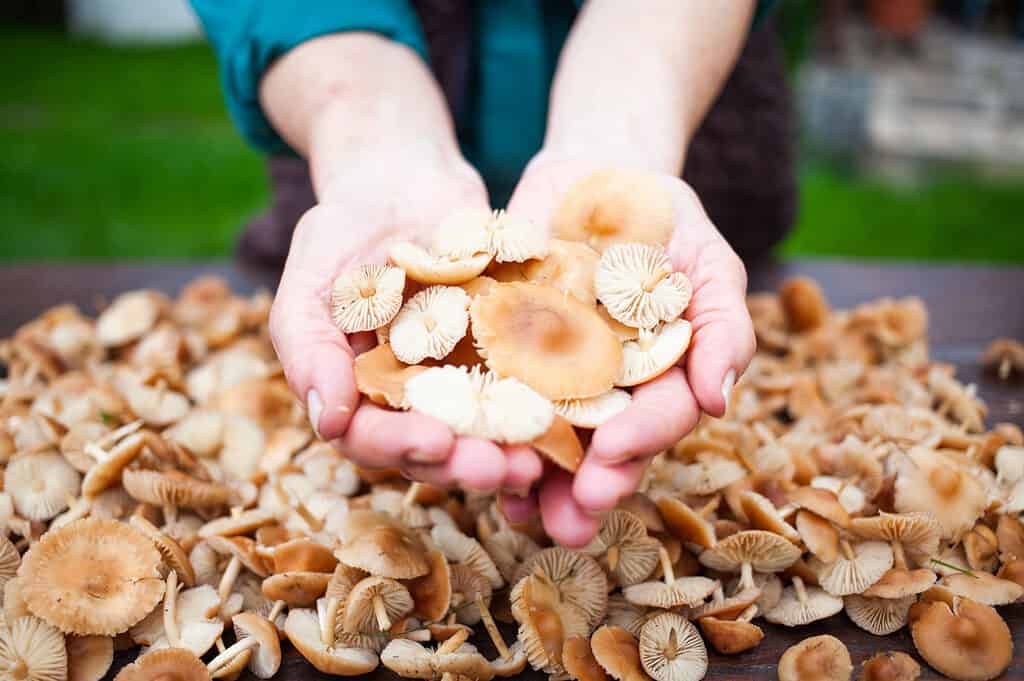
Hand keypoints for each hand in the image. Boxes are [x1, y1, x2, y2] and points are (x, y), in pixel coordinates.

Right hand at [269, 155, 542, 496]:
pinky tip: (571, 410)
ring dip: (509, 447)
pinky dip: (546, 403)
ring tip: (540, 458)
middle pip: (434, 449)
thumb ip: (309, 345)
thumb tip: (327, 423)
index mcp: (357, 392)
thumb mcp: (313, 274)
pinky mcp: (505, 356)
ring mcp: (461, 380)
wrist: (408, 181)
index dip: (400, 446)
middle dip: (466, 463)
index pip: (370, 437)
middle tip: (504, 467)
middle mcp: (410, 398)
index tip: (436, 442)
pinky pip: (526, 386)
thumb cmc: (345, 227)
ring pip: (483, 430)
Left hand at [498, 153, 755, 545]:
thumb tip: (718, 402)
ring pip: (544, 434)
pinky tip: (465, 447)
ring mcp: (552, 372)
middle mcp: (606, 389)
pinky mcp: (501, 347)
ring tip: (517, 510)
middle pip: (599, 447)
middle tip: (572, 518)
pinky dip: (477, 418)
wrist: (599, 169)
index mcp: (659, 379)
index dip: (639, 442)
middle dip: (587, 485)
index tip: (614, 457)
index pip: (656, 418)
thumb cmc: (669, 219)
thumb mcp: (708, 261)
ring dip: (532, 477)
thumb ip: (724, 327)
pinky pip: (488, 389)